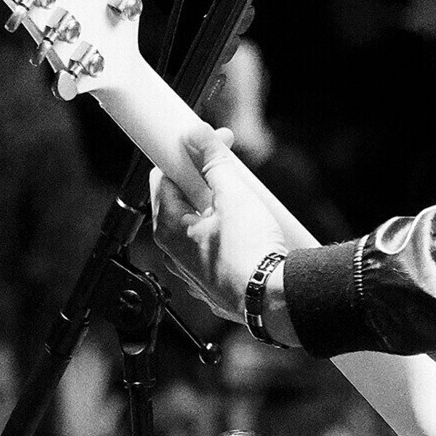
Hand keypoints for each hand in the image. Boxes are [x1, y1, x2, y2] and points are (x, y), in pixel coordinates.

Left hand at [147, 128, 298, 343]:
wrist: (272, 299)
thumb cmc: (250, 253)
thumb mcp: (234, 196)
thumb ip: (214, 163)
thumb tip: (198, 137)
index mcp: (169, 228)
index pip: (162, 178)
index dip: (185, 156)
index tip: (202, 144)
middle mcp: (173, 252)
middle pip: (179, 202)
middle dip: (202, 180)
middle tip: (226, 166)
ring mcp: (190, 271)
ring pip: (195, 227)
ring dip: (213, 208)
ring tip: (240, 199)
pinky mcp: (210, 283)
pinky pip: (209, 249)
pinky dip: (221, 234)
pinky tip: (243, 229)